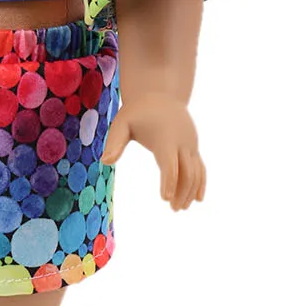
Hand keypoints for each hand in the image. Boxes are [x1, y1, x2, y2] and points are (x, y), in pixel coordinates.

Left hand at [99, 94, 206, 210]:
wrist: (160, 95)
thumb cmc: (137, 112)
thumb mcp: (122, 123)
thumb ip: (115, 143)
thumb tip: (105, 162)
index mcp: (165, 138)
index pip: (170, 163)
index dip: (169, 181)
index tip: (166, 198)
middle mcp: (182, 142)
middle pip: (187, 171)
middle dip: (182, 191)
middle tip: (174, 209)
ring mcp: (190, 145)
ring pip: (197, 172)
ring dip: (192, 191)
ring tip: (181, 208)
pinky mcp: (193, 147)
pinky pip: (201, 167)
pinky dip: (201, 183)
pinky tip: (198, 198)